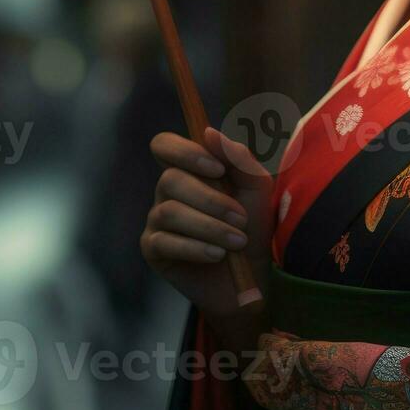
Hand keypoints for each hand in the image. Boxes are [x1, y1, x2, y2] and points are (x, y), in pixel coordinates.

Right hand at [142, 126, 273, 327]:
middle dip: (211, 200)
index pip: (164, 145)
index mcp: (189, 170)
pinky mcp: (153, 249)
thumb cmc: (253, 227)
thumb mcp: (256, 189)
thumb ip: (239, 158)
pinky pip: (165, 242)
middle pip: (170, 179)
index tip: (218, 169)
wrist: (253, 276)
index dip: (185, 151)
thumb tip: (209, 133)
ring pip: (170, 211)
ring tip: (236, 243)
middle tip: (241, 219)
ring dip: (209, 227)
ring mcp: (157, 219)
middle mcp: (168, 191)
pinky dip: (197, 248)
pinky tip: (217, 256)